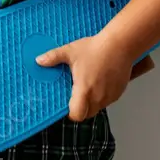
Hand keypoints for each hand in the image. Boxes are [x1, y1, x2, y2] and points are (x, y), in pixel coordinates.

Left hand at [35, 35, 153, 122]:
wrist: (120, 44)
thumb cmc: (96, 48)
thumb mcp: (70, 51)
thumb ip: (53, 57)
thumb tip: (39, 60)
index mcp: (84, 90)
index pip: (77, 115)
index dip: (71, 113)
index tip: (68, 104)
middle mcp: (98, 97)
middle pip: (87, 113)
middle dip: (81, 107)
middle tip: (77, 93)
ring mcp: (110, 96)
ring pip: (98, 107)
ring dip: (92, 101)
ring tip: (90, 84)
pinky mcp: (119, 92)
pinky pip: (108, 100)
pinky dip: (103, 95)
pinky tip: (101, 81)